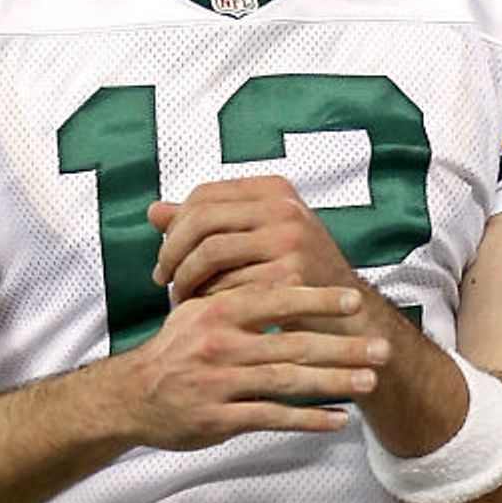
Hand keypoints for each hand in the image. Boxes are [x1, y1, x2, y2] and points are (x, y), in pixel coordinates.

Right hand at [115, 281, 382, 449]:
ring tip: (369, 383)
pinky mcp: (218, 418)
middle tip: (381, 348)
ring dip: (333, 382)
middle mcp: (219, 345)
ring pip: (286, 382)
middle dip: (341, 346)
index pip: (276, 299)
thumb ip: (240, 288)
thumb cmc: (177, 347)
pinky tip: (338, 419)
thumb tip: (284, 259)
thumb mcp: (199, 307)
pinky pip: (271, 417)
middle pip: (291, 343)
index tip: (353, 300)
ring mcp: (219, 383)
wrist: (131, 395)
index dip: (317, 300)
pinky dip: (307, 419)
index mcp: (218, 310)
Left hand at [150, 176, 359, 301]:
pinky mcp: (289, 277)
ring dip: (185, 281)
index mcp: (274, 189)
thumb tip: (154, 211)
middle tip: (162, 279)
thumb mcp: (258, 234)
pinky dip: (209, 302)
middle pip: (201, 221)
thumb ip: (209, 221)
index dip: (175, 225)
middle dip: (172, 253)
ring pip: (209, 255)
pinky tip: (208, 312)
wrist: (348, 312)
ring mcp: (289, 241)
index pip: (204, 195)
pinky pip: (228, 286)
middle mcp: (284, 208)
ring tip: (181, 299)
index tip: (165, 253)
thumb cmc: (298, 271)